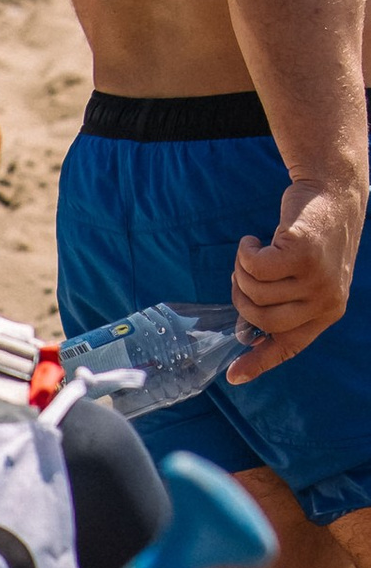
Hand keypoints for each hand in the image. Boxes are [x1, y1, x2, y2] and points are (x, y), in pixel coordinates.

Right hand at [230, 178, 360, 372]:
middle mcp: (325, 300)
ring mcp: (316, 278)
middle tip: (241, 274)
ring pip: (254, 291)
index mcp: (328, 311)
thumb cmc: (314, 235)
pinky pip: (254, 267)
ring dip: (243, 269)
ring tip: (254, 251)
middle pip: (262, 319)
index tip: (233, 376)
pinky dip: (245, 252)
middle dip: (241, 297)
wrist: (333, 191)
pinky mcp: (302, 254)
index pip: (290, 345)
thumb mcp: (305, 276)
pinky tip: (253, 240)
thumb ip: (283, 303)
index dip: (259, 361)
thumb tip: (246, 334)